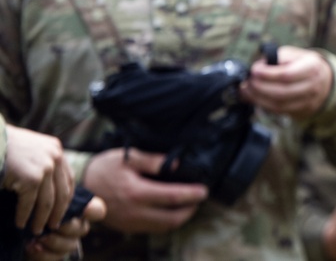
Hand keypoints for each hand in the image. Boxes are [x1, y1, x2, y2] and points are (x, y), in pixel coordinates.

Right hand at [3, 125, 74, 234]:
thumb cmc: (4, 147)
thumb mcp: (30, 152)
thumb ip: (41, 164)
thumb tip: (49, 189)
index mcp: (56, 149)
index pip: (68, 179)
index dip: (66, 199)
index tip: (62, 212)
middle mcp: (55, 156)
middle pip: (62, 193)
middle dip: (58, 213)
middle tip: (53, 226)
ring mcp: (45, 167)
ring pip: (47, 202)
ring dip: (41, 219)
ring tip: (37, 230)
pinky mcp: (31, 178)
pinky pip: (29, 204)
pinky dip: (24, 216)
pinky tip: (20, 224)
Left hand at [24, 195, 105, 260]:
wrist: (16, 229)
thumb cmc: (30, 211)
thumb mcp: (39, 200)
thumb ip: (52, 197)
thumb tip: (63, 192)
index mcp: (77, 211)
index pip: (97, 211)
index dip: (93, 211)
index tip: (83, 210)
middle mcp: (75, 227)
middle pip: (82, 229)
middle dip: (68, 228)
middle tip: (52, 225)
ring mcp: (65, 243)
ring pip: (71, 245)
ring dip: (54, 242)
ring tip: (37, 238)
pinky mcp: (54, 256)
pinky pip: (55, 258)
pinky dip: (42, 254)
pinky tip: (31, 247)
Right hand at [82, 147, 206, 233]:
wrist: (81, 186)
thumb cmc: (105, 168)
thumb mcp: (128, 157)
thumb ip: (153, 161)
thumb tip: (175, 164)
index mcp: (136, 192)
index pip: (172, 197)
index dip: (191, 195)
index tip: (204, 190)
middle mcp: (134, 212)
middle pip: (171, 219)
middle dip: (190, 210)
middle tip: (200, 198)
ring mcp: (130, 222)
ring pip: (163, 227)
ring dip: (180, 218)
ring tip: (189, 204)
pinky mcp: (127, 227)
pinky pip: (153, 229)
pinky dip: (166, 221)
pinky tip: (172, 210)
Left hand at [241, 45, 332, 119]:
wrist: (324, 81)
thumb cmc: (305, 65)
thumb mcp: (295, 54)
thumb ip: (278, 56)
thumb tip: (260, 65)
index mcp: (312, 67)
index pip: (287, 74)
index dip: (267, 74)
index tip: (254, 70)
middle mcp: (312, 86)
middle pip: (282, 92)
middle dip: (260, 87)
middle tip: (248, 81)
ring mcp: (308, 101)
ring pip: (279, 104)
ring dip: (259, 98)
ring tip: (247, 90)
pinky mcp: (301, 111)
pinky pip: (279, 111)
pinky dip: (264, 105)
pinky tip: (255, 98)